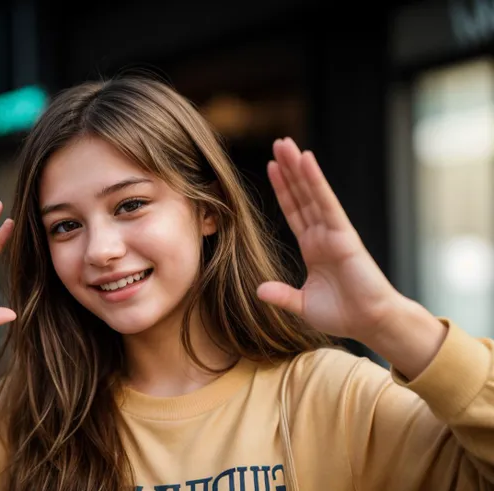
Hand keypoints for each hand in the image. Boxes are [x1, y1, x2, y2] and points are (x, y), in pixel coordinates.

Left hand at [256, 137, 401, 342]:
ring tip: (285, 143)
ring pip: (312, 193)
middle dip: (290, 169)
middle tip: (278, 143)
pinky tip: (306, 160)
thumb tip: (259, 290)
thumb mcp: (303, 305)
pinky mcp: (344, 234)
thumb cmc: (343, 314)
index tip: (272, 167)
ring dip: (298, 167)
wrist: (370, 323)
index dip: (284, 189)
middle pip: (301, 195)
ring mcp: (333, 232)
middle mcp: (322, 234)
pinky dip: (316, 181)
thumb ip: (282, 295)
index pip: (294, 211)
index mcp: (313, 247)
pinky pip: (326, 203)